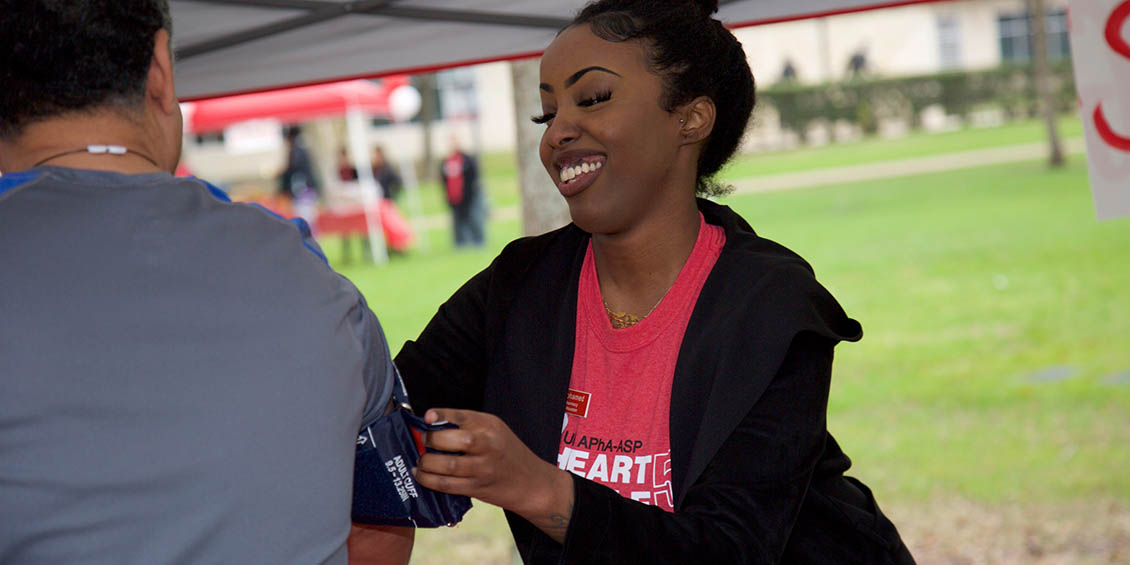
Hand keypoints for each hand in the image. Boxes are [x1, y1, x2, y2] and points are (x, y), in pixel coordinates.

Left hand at [412, 408, 573, 542]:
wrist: (531, 483)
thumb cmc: (508, 453)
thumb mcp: (495, 431)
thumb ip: (469, 425)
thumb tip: (432, 424)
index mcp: (491, 426)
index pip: (462, 416)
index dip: (441, 416)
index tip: (427, 417)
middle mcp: (488, 445)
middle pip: (452, 440)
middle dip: (430, 440)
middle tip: (423, 442)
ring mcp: (482, 468)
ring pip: (446, 465)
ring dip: (426, 463)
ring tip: (420, 461)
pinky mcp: (477, 488)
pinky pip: (447, 484)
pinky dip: (429, 480)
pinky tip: (422, 476)